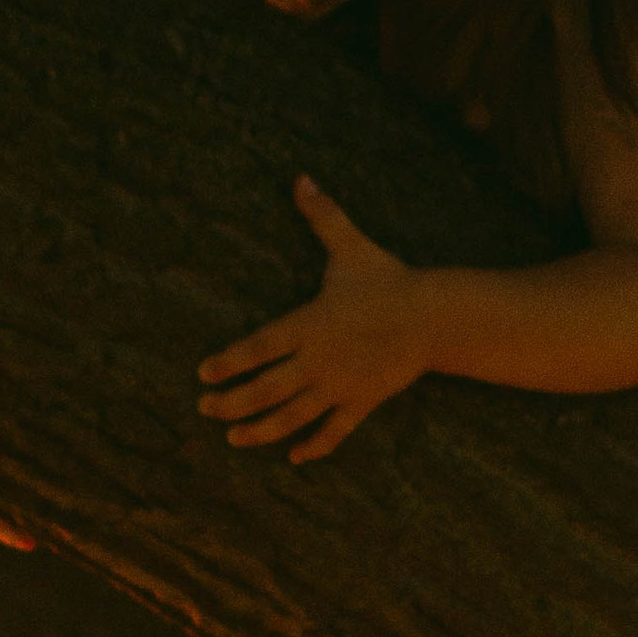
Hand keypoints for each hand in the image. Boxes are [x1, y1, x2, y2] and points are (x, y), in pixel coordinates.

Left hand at [197, 177, 430, 461]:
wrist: (434, 316)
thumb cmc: (389, 279)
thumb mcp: (351, 246)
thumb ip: (322, 216)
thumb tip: (301, 179)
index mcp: (308, 323)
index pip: (257, 346)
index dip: (228, 361)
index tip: (203, 373)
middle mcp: (318, 360)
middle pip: (265, 388)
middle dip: (232, 402)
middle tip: (205, 410)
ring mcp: (339, 385)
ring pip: (292, 416)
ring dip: (261, 430)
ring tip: (234, 438)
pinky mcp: (362, 401)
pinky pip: (334, 430)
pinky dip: (314, 445)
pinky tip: (295, 457)